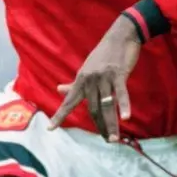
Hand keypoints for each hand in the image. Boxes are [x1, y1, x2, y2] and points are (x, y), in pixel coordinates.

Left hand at [48, 16, 141, 141]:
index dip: (59, 115)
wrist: (120, 36)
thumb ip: (74, 83)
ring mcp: (104, 77)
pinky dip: (124, 106)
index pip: (69, 101)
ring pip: (106, 105)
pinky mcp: (119, 74)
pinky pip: (121, 93)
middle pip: (92, 109)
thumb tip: (58, 89)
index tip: (50, 128)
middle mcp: (90, 80)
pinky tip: (125, 118)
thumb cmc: (103, 54)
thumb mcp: (86, 68)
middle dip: (99, 126)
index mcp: (81, 79)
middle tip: (106, 140)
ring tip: (113, 139)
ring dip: (111, 124)